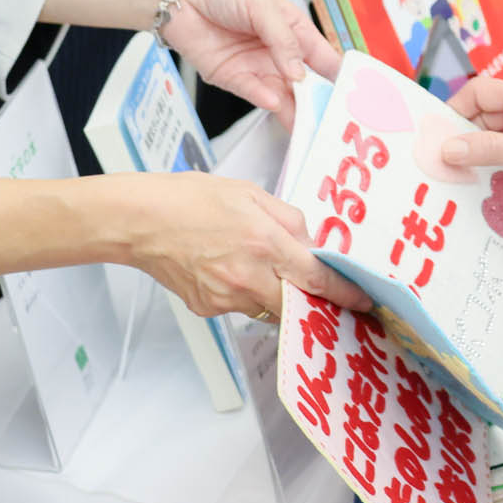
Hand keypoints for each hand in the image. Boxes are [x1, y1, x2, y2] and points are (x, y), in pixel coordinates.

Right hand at [106, 169, 371, 317]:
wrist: (140, 221)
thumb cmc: (191, 199)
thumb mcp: (250, 193)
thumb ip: (289, 220)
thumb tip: (310, 245)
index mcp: (265, 242)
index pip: (317, 278)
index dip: (345, 294)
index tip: (362, 302)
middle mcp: (249, 276)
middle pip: (298, 304)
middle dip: (312, 300)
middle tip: (321, 293)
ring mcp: (226, 298)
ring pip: (269, 307)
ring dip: (276, 293)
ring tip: (258, 265)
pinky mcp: (208, 308)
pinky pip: (241, 307)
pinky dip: (246, 293)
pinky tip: (229, 268)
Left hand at [158, 0, 340, 125]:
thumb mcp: (262, 6)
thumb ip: (283, 40)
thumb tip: (299, 72)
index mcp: (293, 29)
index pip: (322, 57)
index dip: (337, 75)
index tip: (351, 95)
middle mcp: (277, 51)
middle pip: (304, 83)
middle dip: (317, 101)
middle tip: (330, 119)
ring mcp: (255, 66)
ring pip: (281, 95)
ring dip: (293, 109)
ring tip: (306, 122)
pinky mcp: (232, 78)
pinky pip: (252, 93)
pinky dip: (265, 99)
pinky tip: (276, 102)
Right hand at [443, 76, 502, 203]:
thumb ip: (492, 149)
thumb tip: (450, 148)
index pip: (478, 94)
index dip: (455, 111)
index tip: (437, 138)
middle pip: (486, 120)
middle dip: (465, 140)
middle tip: (443, 168)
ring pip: (501, 142)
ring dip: (484, 160)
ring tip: (462, 185)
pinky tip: (495, 194)